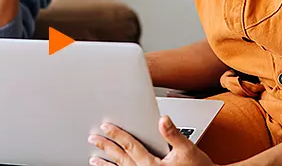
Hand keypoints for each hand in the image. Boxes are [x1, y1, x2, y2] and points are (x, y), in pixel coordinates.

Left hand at [88, 116, 215, 165]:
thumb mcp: (188, 149)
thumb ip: (173, 134)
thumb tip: (163, 120)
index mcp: (153, 165)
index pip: (130, 146)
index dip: (116, 134)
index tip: (105, 126)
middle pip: (120, 158)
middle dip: (105, 147)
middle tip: (93, 138)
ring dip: (106, 164)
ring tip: (94, 159)